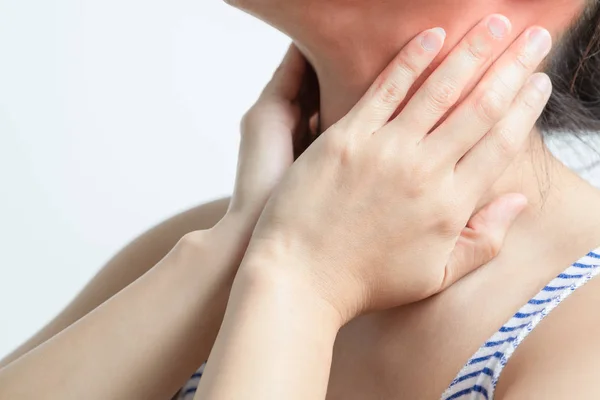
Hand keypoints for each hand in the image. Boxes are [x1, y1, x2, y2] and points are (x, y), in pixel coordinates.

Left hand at [241, 15, 551, 323]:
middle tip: (534, 35)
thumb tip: (517, 203)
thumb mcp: (435, 276)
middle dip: (513, 65)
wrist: (301, 279)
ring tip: (495, 21)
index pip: (501, 143)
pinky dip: (410, 60)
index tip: (539, 82)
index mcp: (451, 206)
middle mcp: (425, 172)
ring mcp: (384, 151)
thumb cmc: (366, 282)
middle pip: (481, 107)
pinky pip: (385, 89)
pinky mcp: (345, 139)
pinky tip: (431, 35)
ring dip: (472, 50)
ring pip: (440, 90)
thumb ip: (483, 242)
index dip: (526, 108)